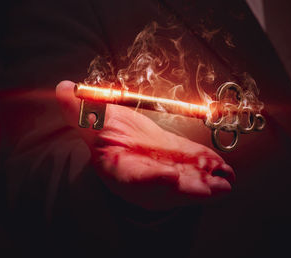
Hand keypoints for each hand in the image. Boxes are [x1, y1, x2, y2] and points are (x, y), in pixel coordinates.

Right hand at [56, 81, 234, 209]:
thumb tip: (63, 89)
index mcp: (120, 170)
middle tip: (212, 189)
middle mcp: (145, 178)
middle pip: (168, 190)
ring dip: (207, 185)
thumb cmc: (106, 133)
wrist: (122, 138)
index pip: (134, 179)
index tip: (169, 178)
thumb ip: (81, 110)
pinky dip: (210, 169)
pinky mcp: (180, 165)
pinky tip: (225, 168)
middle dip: (190, 191)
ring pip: (187, 184)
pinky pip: (196, 169)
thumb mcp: (91, 123)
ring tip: (226, 183)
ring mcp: (166, 173)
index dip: (151, 180)